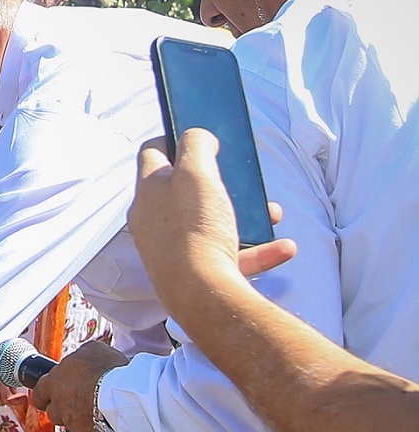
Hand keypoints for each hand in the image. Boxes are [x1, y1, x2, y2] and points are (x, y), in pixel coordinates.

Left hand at [28, 340, 128, 431]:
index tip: (50, 394)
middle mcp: (58, 405)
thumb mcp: (93, 349)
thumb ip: (80, 355)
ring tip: (94, 411)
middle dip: (63, 407)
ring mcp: (71, 424)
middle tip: (79, 401)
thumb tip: (81, 357)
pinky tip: (106, 421)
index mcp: (53, 383)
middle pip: (53, 411)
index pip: (38, 392)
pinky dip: (94, 430)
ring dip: (77, 419)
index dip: (45, 394)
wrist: (127, 396)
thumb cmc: (108, 370)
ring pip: (69, 425)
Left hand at [130, 132, 295, 313]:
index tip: (200, 138)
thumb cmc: (196, 231)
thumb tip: (197, 136)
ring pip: (212, 222)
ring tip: (271, 213)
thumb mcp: (197, 174)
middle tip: (240, 180)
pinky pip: (230, 255)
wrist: (201, 295)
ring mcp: (172, 248)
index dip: (174, 139)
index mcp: (148, 192)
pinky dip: (258, 250)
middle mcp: (152, 220)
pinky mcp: (193, 272)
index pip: (152, 153)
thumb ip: (197, 146)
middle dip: (221, 182)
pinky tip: (283, 247)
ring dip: (245, 215)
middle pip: (185, 190)